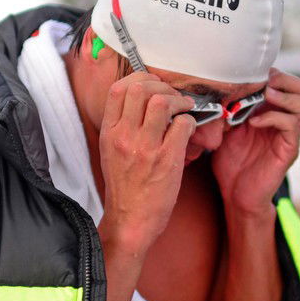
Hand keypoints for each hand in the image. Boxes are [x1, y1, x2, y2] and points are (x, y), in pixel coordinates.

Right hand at [98, 72, 196, 254]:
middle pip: (140, 89)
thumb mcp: (111, 152)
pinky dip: (189, 121)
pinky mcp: (167, 160)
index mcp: (109, 133)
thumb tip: (143, 101)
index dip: (139, 79)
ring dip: (179, 100)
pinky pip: (182, 125)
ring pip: (162, 102)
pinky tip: (188, 129)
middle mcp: (124, 137)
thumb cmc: (125, 188)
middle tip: (173, 96)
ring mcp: (145, 148)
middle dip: (162, 87)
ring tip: (184, 107)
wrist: (131, 220)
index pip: (118, 90)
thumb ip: (122, 126)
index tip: (153, 86)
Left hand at [211, 68, 299, 217]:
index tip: (254, 76)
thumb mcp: (227, 127)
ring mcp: (290, 136)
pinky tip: (253, 122)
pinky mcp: (288, 150)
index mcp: (274, 112)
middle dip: (286, 81)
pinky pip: (291, 125)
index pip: (290, 83)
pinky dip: (272, 117)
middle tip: (264, 86)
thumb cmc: (231, 162)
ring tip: (263, 99)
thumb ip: (230, 107)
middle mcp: (286, 122)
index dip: (276, 74)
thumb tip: (221, 86)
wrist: (235, 195)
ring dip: (284, 97)